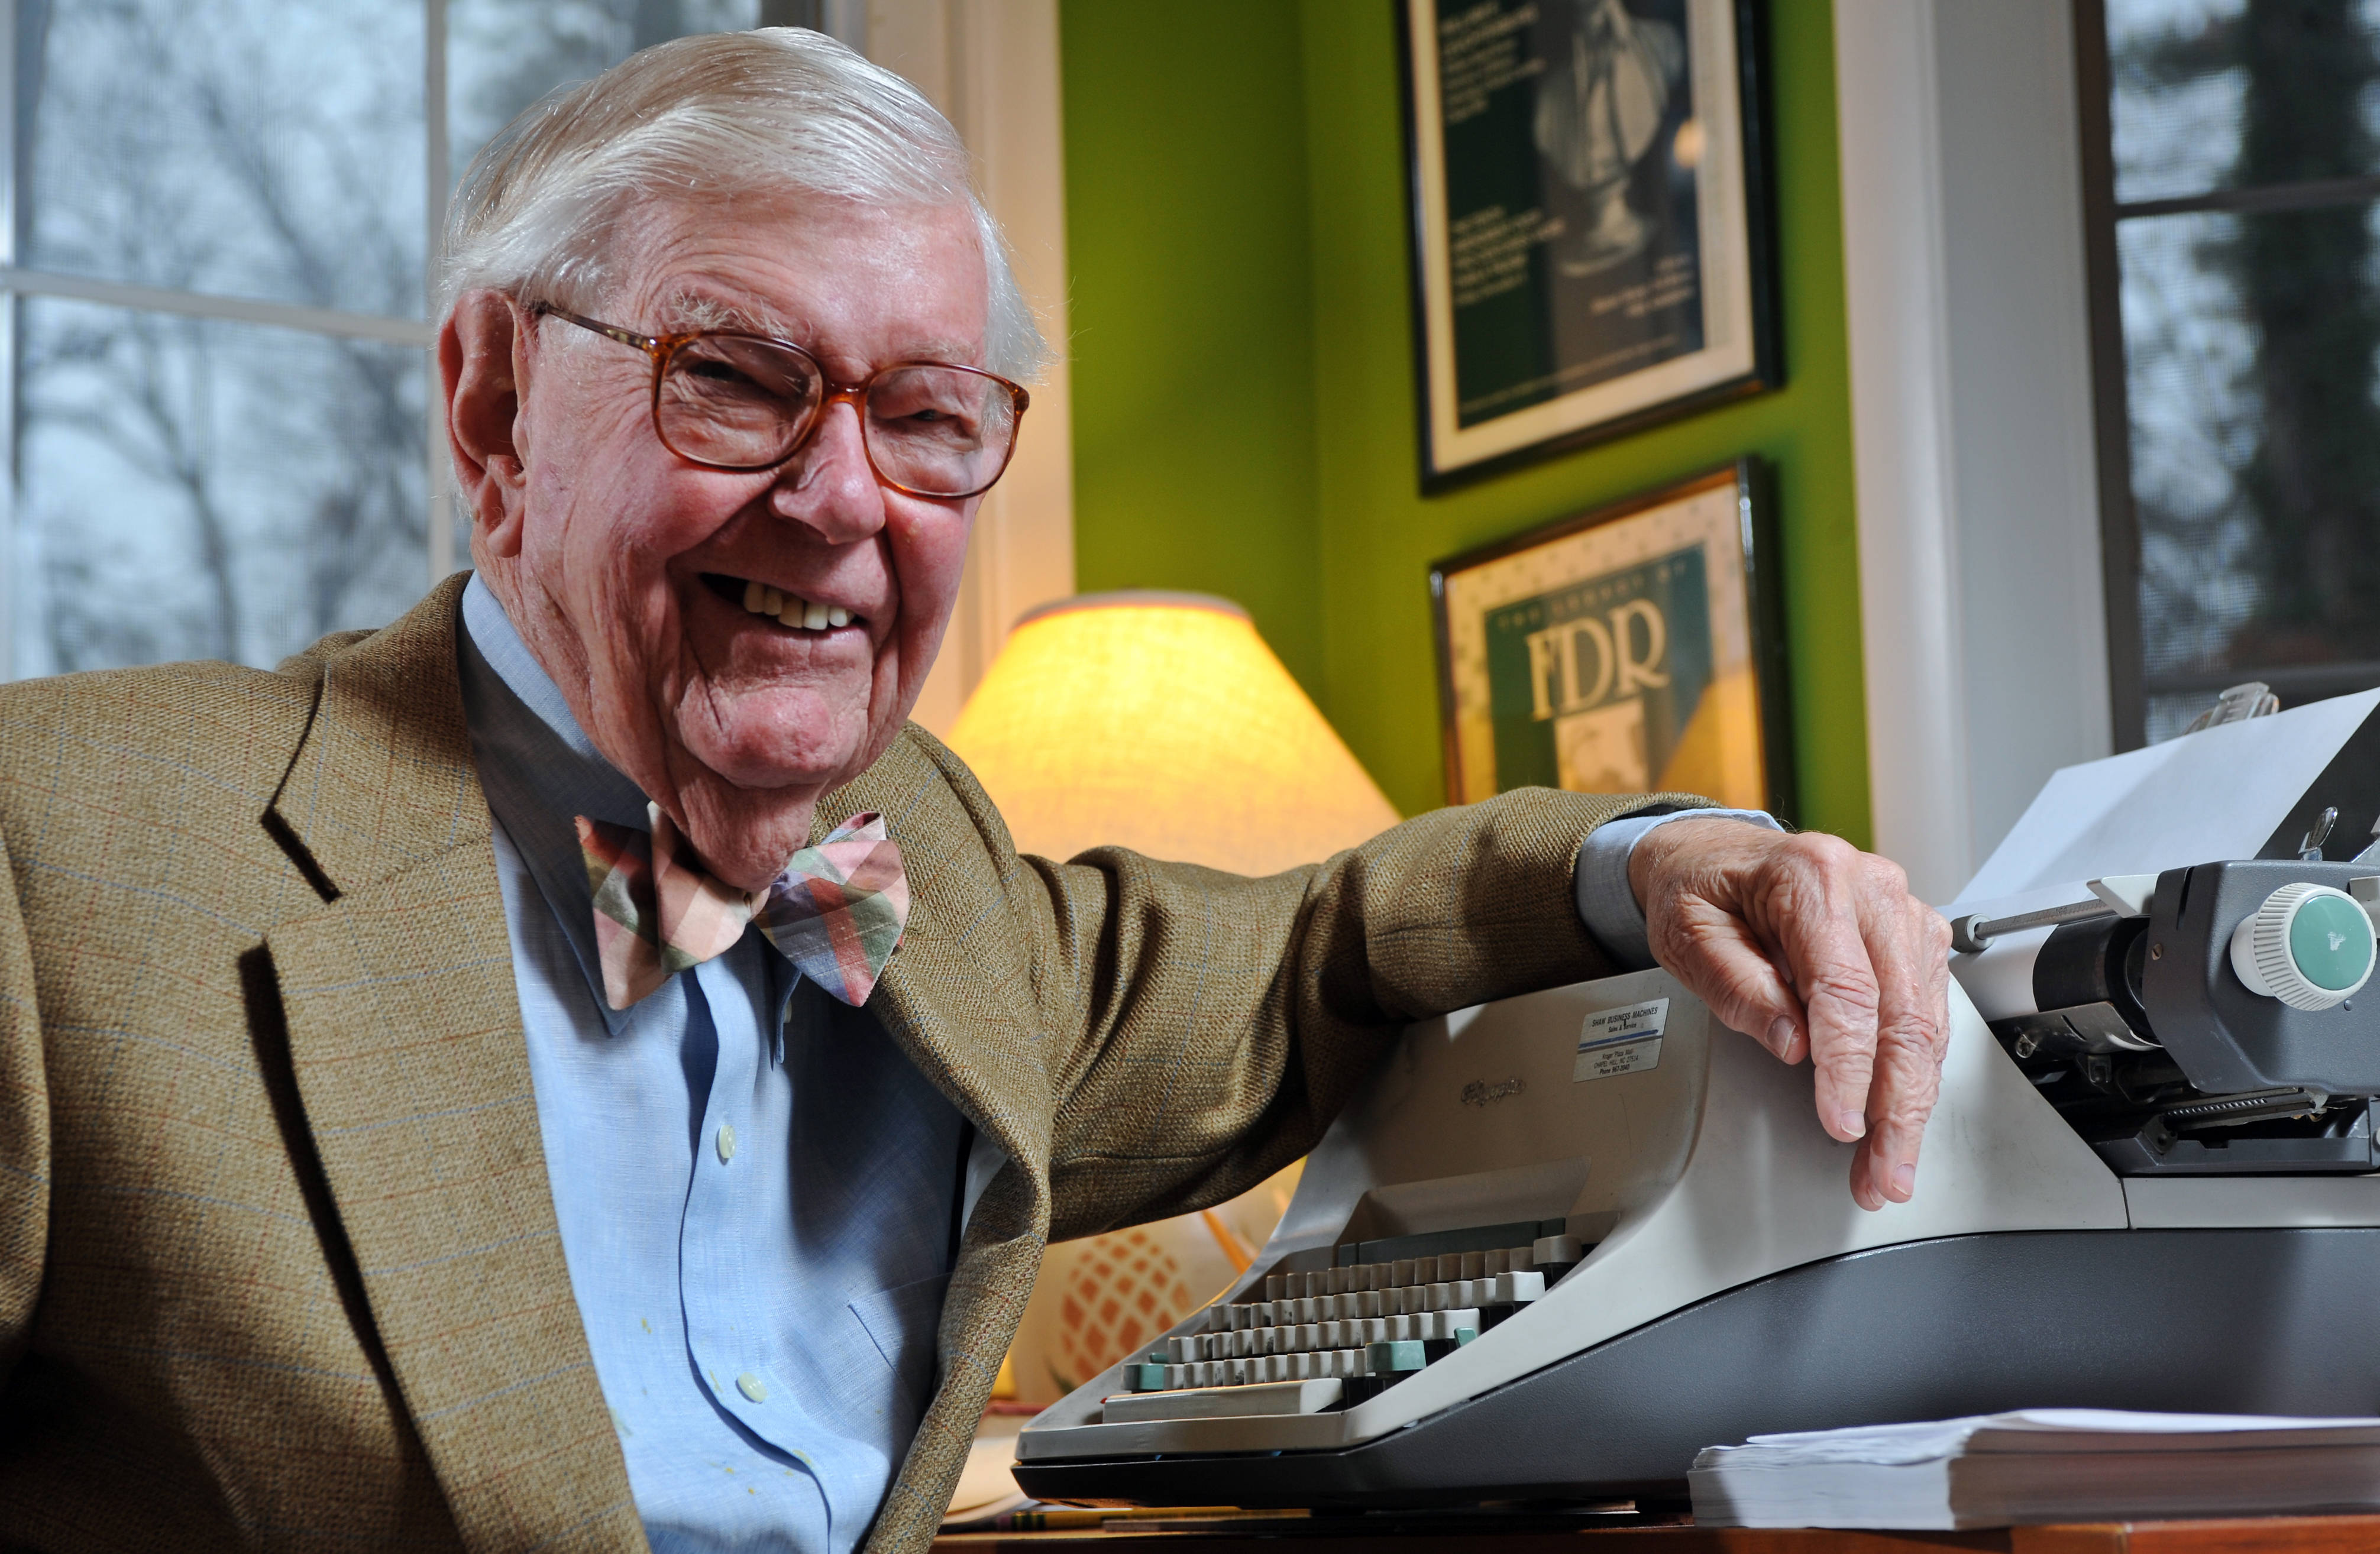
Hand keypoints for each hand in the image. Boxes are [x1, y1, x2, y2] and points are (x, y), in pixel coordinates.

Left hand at [1627, 819, 1951, 1210]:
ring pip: (1926, 1023)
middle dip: (1897, 1106)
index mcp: (1813, 877)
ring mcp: (1901, 913)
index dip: (1849, 1067)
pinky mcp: (1913, 939)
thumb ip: (1737, 985)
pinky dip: (1917, 1074)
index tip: (1842, 1123)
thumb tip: (1792, 1042)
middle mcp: (1872, 889)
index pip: (1846, 988)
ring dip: (1912, 1103)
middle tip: (1883, 1172)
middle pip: (1902, 1013)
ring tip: (1890, 1164)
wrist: (1715, 855)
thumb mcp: (1688, 934)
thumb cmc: (1700, 889)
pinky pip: (1928, 1016)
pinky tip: (1901, 1117)